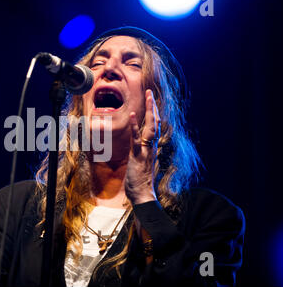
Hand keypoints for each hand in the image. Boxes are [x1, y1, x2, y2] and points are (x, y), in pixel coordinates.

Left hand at [125, 89, 160, 204]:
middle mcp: (151, 147)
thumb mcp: (140, 164)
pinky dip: (134, 126)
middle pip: (155, 122)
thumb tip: (141, 148)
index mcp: (151, 148)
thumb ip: (141, 153)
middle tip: (150, 92)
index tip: (152, 101)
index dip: (153, 113)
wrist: (143, 195)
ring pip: (150, 127)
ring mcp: (146, 150)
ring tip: (148, 96)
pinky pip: (136, 139)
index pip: (154, 127)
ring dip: (149, 111)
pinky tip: (131, 115)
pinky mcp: (138, 155)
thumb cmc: (140, 181)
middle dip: (152, 106)